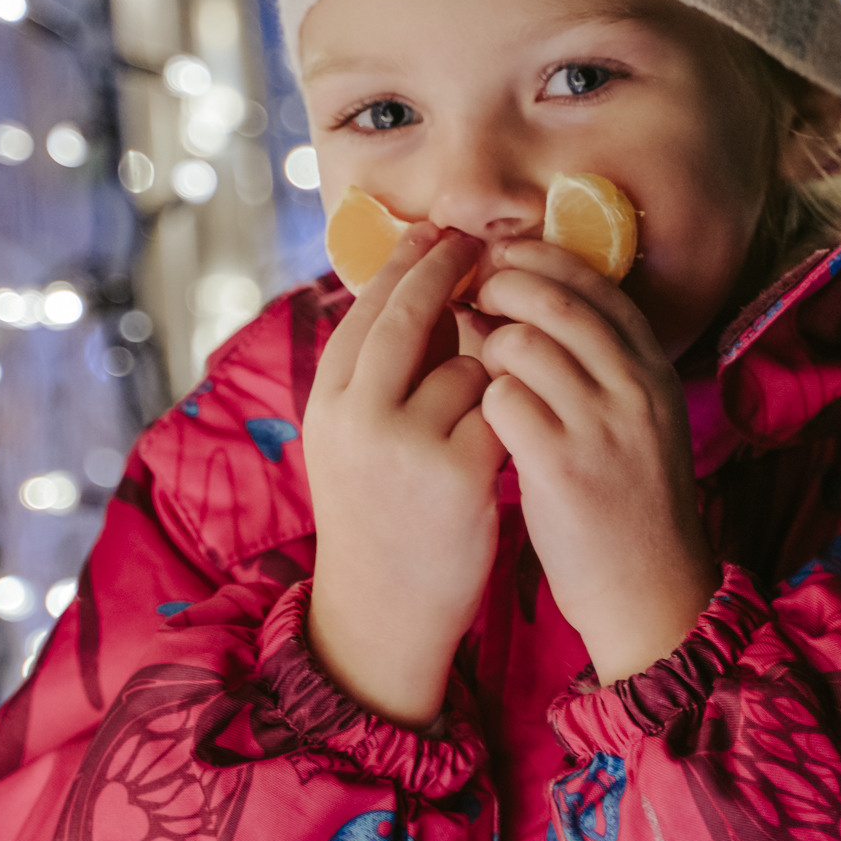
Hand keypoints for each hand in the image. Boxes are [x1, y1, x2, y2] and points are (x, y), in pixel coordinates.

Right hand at [303, 225, 506, 726]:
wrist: (383, 609)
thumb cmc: (377, 513)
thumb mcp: (350, 438)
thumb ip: (376, 372)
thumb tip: (424, 288)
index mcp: (327, 400)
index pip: (368, 305)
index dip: (408, 260)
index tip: (439, 231)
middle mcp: (358, 414)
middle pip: (411, 310)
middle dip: (450, 266)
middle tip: (480, 242)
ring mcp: (407, 442)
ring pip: (469, 359)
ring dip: (490, 359)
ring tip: (485, 387)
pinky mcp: (460, 472)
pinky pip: (502, 405)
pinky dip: (513, 404)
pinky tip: (513, 419)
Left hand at [471, 239, 720, 684]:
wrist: (650, 592)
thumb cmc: (628, 505)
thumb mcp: (639, 422)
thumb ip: (601, 367)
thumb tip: (527, 305)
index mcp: (654, 372)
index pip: (598, 288)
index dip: (545, 262)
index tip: (505, 256)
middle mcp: (635, 389)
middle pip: (559, 302)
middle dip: (505, 285)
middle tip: (472, 293)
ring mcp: (601, 427)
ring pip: (524, 344)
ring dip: (486, 347)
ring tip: (476, 369)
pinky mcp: (563, 467)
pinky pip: (502, 401)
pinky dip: (481, 400)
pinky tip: (480, 422)